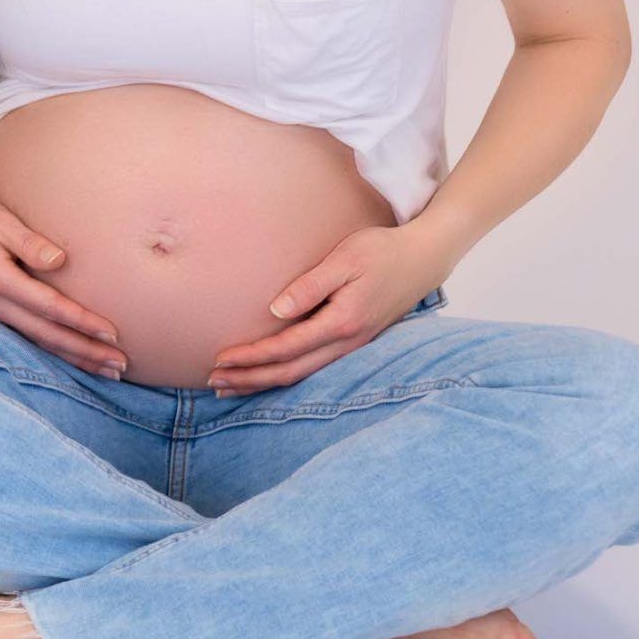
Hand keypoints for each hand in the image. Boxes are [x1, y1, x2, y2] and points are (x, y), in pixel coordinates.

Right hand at [0, 188, 125, 374]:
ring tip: (108, 371)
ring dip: (74, 359)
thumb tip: (60, 261)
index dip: (81, 321)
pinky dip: (55, 352)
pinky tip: (77, 360)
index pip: (48, 306)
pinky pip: (28, 339)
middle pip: (47, 335)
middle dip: (86, 352)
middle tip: (120, 365)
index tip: (112, 333)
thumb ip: (28, 240)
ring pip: (38, 343)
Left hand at [208, 223, 440, 392]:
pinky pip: (314, 368)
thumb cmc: (381, 252)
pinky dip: (286, 374)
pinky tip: (268, 374)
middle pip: (291, 372)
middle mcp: (348, 343)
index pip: (287, 348)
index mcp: (342, 323)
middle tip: (214, 382)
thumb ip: (309, 286)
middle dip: (250, 379)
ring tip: (231, 386)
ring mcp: (353, 347)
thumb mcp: (344, 260)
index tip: (221, 359)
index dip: (252, 357)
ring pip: (302, 375)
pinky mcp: (355, 343)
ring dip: (265, 382)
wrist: (423, 259)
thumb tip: (274, 311)